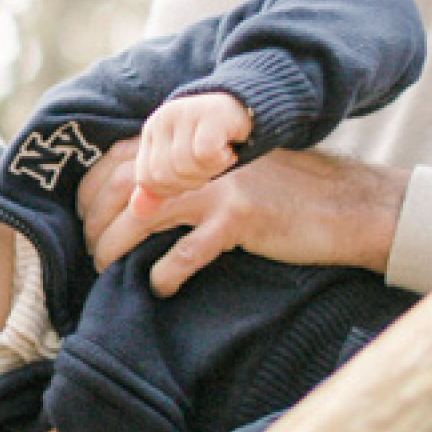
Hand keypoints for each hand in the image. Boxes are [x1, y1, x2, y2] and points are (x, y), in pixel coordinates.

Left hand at [77, 144, 408, 289]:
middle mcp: (202, 159)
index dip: (92, 188)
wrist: (348, 204)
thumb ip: (192, 173)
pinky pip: (184, 252)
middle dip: (95, 220)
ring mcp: (219, 186)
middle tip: (90, 250)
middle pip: (123, 185)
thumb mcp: (235, 170)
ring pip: (142, 215)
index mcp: (196, 145)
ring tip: (106, 269)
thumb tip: (136, 196)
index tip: (83, 216)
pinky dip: (165, 274)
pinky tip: (162, 287)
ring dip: (115, 246)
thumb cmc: (289, 192)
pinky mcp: (239, 219)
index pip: (121, 157)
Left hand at [131, 88, 251, 209]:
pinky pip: (206, 154)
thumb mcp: (182, 164)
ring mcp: (186, 112)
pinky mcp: (212, 113)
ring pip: (184, 166)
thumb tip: (139, 211)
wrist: (251, 109)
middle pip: (163, 175)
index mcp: (152, 130)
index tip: (192, 178)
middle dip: (190, 183)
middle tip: (209, 167)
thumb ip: (160, 187)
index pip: (145, 179)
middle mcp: (163, 118)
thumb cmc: (215, 142)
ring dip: (208, 171)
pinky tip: (229, 151)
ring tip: (220, 158)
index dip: (171, 190)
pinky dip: (221, 161)